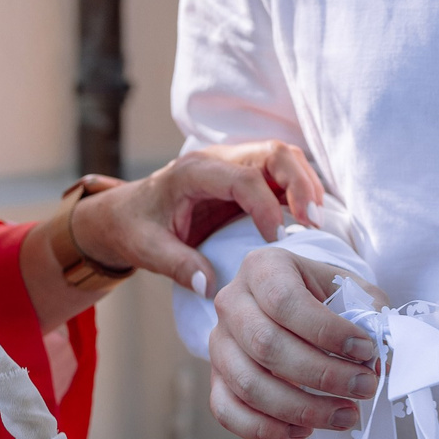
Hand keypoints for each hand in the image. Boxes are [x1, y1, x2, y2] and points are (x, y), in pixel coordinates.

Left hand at [69, 139, 324, 295]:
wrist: (122, 214)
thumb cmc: (133, 228)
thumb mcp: (146, 250)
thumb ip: (177, 265)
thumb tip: (210, 286)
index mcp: (193, 172)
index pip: (244, 178)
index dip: (267, 206)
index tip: (277, 238)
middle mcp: (218, 160)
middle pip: (274, 153)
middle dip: (300, 183)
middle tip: (315, 221)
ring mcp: (233, 165)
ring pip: (283, 158)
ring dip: (305, 184)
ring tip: (316, 221)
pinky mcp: (243, 178)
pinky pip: (280, 174)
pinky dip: (299, 191)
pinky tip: (308, 219)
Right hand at [207, 246, 384, 438]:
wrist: (293, 302)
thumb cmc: (324, 296)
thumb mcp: (350, 289)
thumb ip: (369, 316)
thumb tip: (380, 362)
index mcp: (263, 268)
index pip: (285, 301)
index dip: (327, 331)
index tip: (366, 350)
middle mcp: (232, 302)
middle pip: (266, 345)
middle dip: (322, 374)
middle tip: (364, 388)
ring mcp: (218, 343)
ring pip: (249, 384)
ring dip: (302, 409)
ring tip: (346, 415)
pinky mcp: (216, 379)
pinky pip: (228, 412)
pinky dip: (267, 429)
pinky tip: (305, 431)